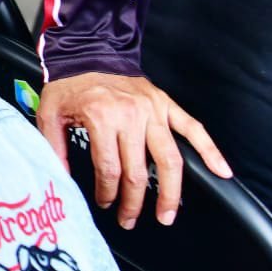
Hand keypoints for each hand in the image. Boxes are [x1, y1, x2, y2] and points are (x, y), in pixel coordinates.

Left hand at [36, 72, 231, 228]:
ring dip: (170, 192)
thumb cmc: (70, 83)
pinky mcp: (166, 104)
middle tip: (129, 219)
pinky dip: (210, 150)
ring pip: (170, 159)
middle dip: (133, 203)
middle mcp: (130, 115)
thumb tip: (62, 180)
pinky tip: (222, 171)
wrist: (89, 50)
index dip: (107, 193)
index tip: (105, 203)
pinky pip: (193, 128)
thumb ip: (53, 147)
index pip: (110, 169)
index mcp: (101, 117)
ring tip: (166, 214)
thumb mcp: (49, 112)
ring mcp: (153, 110)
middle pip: (138, 172)